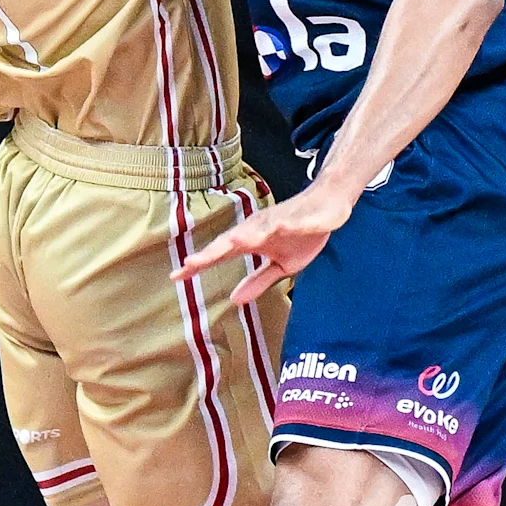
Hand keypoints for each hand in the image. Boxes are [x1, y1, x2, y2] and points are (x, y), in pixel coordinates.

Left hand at [181, 180, 352, 316]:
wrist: (330, 205)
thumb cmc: (302, 234)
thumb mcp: (280, 266)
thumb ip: (257, 281)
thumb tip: (234, 300)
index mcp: (252, 240)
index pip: (220, 254)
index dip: (200, 264)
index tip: (176, 276)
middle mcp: (259, 228)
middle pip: (233, 241)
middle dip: (213, 251)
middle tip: (191, 263)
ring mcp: (280, 221)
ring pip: (259, 230)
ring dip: (244, 237)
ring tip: (230, 245)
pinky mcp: (302, 218)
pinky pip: (294, 222)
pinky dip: (287, 225)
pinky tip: (280, 228)